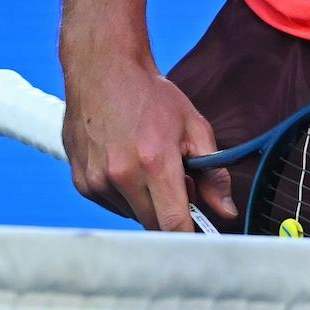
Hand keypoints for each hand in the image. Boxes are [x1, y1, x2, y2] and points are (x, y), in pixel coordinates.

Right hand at [60, 52, 236, 230]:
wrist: (104, 70)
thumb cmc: (152, 97)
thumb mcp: (194, 127)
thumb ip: (214, 174)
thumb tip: (226, 212)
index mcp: (154, 162)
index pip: (173, 224)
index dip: (189, 236)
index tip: (200, 239)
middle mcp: (121, 175)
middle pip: (153, 224)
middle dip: (170, 213)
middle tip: (176, 183)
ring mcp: (98, 181)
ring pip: (133, 215)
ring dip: (146, 203)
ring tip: (147, 166)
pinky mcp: (82, 183)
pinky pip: (112, 206)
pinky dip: (125, 195)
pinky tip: (126, 165)